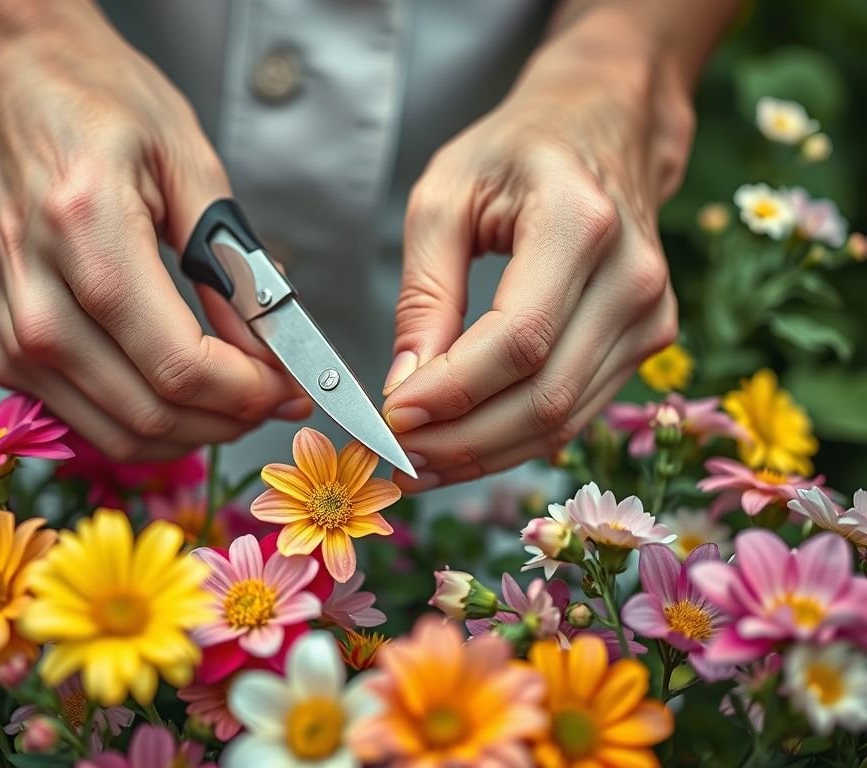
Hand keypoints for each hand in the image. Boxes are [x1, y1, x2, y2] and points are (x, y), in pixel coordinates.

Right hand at [0, 1, 310, 459]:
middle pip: (151, 409)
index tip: (291, 386)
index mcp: (86, 228)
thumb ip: (232, 263)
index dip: (248, 392)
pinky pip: (86, 421)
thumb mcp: (188, 162)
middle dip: (233, 417)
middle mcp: (35, 292)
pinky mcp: (1, 352)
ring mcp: (10, 330)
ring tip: (238, 398)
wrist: (1, 87)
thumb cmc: (95, 104)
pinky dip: (146, 422)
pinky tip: (182, 393)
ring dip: (194, 430)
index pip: (178, 362)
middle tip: (278, 396)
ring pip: (119, 431)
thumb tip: (268, 347)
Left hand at [383, 6, 694, 490]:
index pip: (519, 340)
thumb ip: (423, 293)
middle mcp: (633, 276)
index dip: (452, 393)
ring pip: (563, 420)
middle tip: (399, 461)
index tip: (391, 417)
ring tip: (421, 463)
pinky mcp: (648, 339)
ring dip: (485, 454)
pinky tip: (465, 444)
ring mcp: (650, 314)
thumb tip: (406, 388)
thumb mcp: (443, 197)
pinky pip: (577, 411)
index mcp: (580, 223)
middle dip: (462, 442)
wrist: (603, 124)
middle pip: (546, 397)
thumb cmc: (516, 150)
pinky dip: (516, 439)